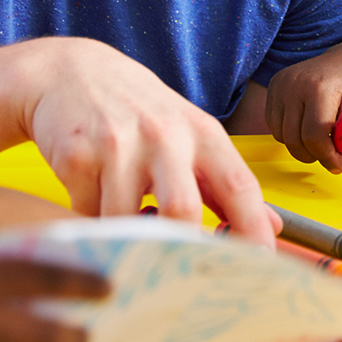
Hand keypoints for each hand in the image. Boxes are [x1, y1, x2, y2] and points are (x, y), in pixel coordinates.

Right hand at [18, 37, 275, 244]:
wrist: (69, 72)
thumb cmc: (137, 111)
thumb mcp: (189, 132)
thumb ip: (226, 180)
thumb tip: (272, 226)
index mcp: (201, 133)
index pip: (240, 186)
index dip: (253, 231)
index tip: (257, 268)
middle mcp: (164, 135)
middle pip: (182, 210)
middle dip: (178, 247)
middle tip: (174, 269)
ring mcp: (118, 143)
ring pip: (126, 221)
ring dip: (124, 234)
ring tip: (123, 218)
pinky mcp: (76, 154)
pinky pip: (87, 213)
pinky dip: (91, 217)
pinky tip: (92, 192)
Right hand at [266, 43, 341, 174]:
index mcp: (322, 87)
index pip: (315, 134)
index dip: (327, 155)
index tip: (339, 164)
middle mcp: (297, 82)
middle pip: (296, 139)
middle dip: (315, 154)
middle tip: (332, 151)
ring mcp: (282, 84)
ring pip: (283, 136)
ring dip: (302, 146)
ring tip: (323, 135)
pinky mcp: (274, 86)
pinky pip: (275, 126)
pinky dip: (291, 134)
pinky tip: (308, 124)